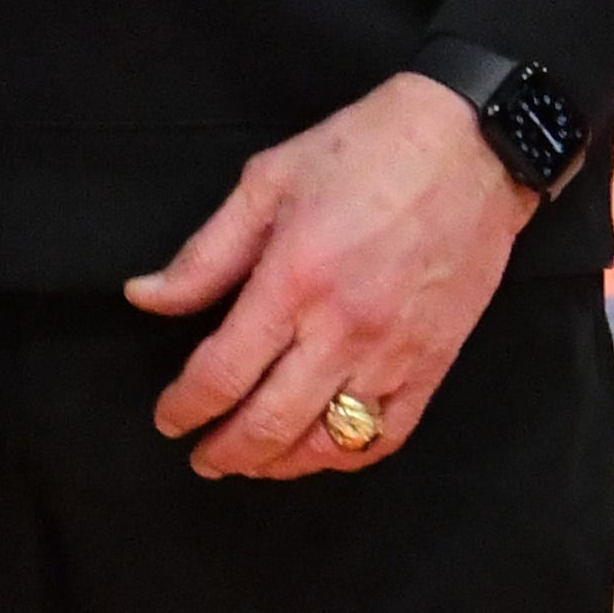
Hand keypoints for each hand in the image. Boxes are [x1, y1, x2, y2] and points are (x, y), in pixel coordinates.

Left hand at [124, 74, 537, 479]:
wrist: (469, 148)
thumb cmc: (363, 151)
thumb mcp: (265, 182)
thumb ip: (205, 254)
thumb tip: (144, 296)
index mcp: (293, 281)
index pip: (223, 372)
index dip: (187, 407)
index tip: (168, 420)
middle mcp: (343, 330)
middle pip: (271, 423)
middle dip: (226, 452)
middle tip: (202, 458)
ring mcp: (394, 355)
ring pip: (329, 443)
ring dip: (282, 465)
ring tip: (252, 462)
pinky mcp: (434, 365)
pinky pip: (388, 436)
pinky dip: (348, 457)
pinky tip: (322, 452)